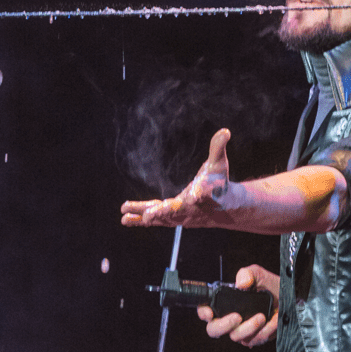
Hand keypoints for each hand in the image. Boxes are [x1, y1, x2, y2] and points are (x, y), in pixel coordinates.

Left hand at [120, 128, 234, 227]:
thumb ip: (218, 148)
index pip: (200, 195)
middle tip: (148, 216)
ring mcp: (179, 217)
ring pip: (160, 217)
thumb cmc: (220, 184)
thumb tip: (225, 131)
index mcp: (203, 195)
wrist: (223, 208)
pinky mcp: (170, 218)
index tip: (193, 197)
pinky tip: (125, 219)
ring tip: (125, 215)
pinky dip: (139, 220)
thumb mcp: (219, 165)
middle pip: (175, 212)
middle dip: (161, 213)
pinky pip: (154, 220)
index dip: (196, 195)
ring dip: (142, 216)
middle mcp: (190, 209)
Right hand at [196, 264, 279, 347]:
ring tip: (262, 316)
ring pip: (236, 336)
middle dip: (224, 325)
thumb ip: (247, 274)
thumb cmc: (270, 286)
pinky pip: (254, 340)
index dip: (203, 312)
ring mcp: (241, 330)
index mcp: (224, 302)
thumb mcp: (258, 274)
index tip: (210, 313)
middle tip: (237, 317)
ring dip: (249, 328)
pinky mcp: (254, 338)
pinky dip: (264, 331)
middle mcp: (229, 318)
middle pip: (214, 330)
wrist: (291, 298)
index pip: (205, 309)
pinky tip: (272, 321)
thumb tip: (241, 283)